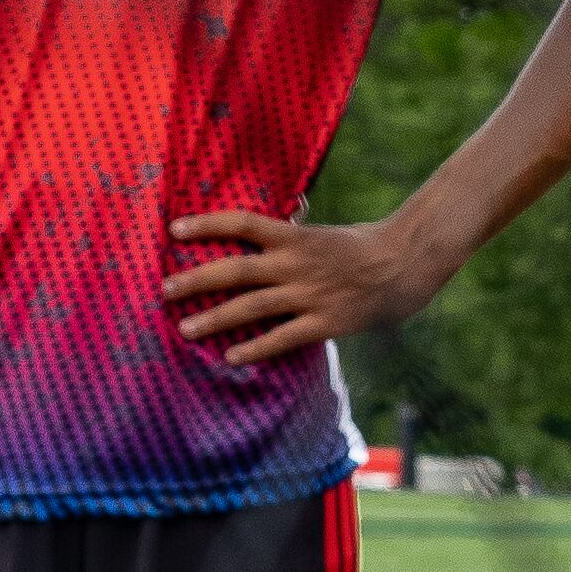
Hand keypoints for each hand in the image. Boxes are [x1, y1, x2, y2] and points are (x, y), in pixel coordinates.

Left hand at [160, 210, 429, 366]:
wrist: (405, 266)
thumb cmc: (364, 245)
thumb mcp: (325, 232)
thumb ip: (297, 231)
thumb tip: (282, 214)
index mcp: (295, 237)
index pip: (243, 224)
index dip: (208, 224)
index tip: (175, 229)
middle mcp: (295, 264)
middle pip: (236, 269)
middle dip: (197, 279)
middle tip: (165, 289)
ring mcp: (309, 295)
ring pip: (252, 307)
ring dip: (215, 318)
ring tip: (185, 328)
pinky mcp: (324, 322)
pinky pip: (282, 338)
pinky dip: (255, 348)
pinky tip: (231, 357)